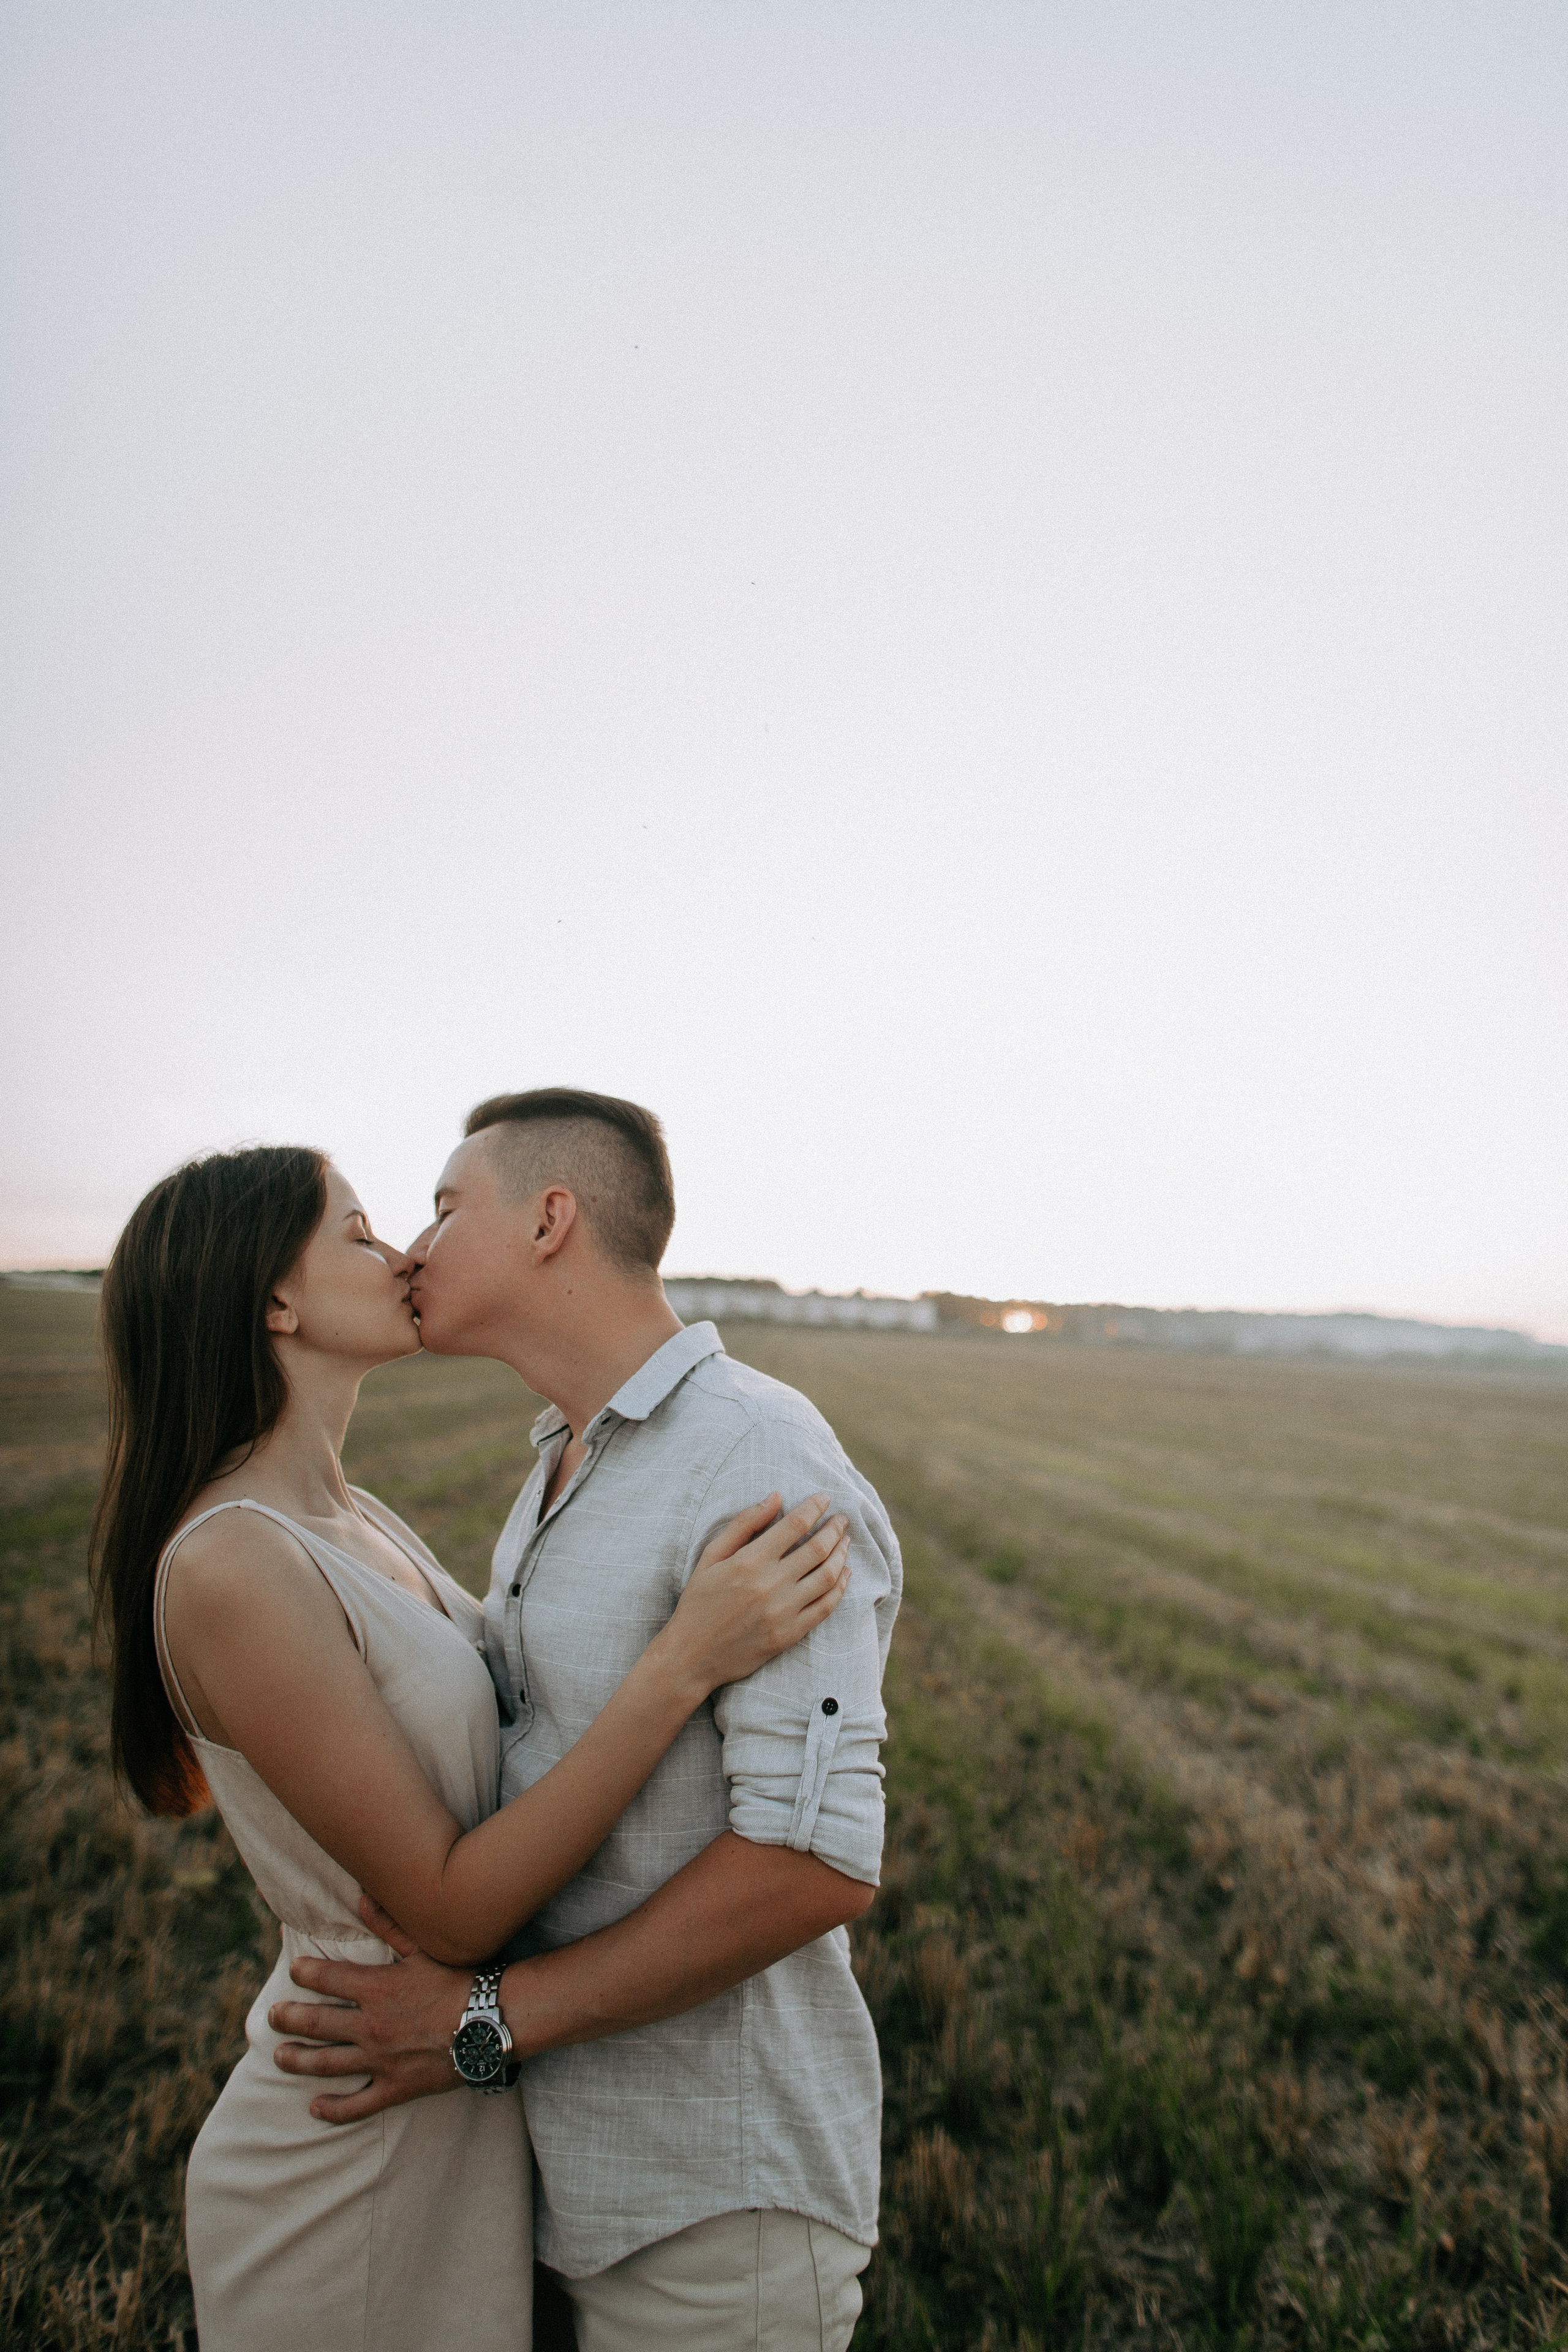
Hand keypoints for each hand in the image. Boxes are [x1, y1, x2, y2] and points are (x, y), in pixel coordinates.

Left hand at [267, 1894, 469, 2122]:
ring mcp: (380, 2060)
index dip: (305, 1972)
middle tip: (272, 2017)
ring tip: (279, 2056)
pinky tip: (314, 2107)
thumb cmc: (459, 1980)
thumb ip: (389, 1924)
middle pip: (316, 2022)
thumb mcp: (425, 1948)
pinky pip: (357, 2105)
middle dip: (289, 2018)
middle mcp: (370, 2025)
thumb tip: (361, 1897)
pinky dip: (333, 2109)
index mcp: (376, 1988)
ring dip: (298, 2060)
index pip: (327, 1978)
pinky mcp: (395, 2088)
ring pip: (327, 2063)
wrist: (490, 2022)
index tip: (293, 1970)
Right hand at [661, 1491, 850, 1695]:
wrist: (691, 1656)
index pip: (795, 1525)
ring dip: (842, 1555)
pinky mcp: (790, 1635)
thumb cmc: (698, 1602)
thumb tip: (775, 1496)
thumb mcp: (711, 1556)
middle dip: (835, 1529)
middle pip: (818, 1548)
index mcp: (750, 1561)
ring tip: (845, 1542)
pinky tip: (844, 1574)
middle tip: (842, 1519)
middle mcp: (770, 1585)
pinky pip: (825, 1607)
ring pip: (827, 1576)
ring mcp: (783, 1612)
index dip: (814, 1507)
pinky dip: (840, 1588)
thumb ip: (743, 1524)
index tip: (824, 1497)